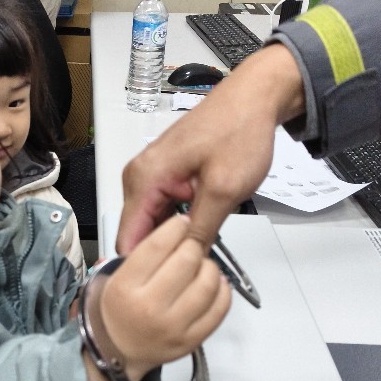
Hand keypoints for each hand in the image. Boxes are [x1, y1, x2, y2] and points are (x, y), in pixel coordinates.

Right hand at [82, 215, 230, 380]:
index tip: (181, 223)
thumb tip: (172, 229)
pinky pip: (220, 308)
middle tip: (191, 245)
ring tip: (201, 266)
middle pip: (187, 259)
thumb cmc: (117, 312)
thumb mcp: (112, 278)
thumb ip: (138, 253)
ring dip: (209, 266)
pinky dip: (222, 289)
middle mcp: (149, 307)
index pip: (158, 244)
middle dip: (193, 245)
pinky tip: (213, 285)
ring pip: (209, 282)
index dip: (176, 227)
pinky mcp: (192, 340)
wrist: (119, 354)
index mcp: (126, 287)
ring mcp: (174, 326)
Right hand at [116, 44, 304, 253]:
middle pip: (138, 235)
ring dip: (174, 241)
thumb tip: (185, 261)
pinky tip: (202, 229)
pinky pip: (163, 212)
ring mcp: (152, 175)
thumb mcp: (224, 189)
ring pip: (153, 225)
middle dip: (162, 255)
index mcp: (144, 179)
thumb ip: (200, 230)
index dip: (146, 267)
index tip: (168, 282)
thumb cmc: (239, 129)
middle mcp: (140, 176)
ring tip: (201, 247)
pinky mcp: (166, 176)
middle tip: (194, 266)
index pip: (126, 240)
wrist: (254, 99)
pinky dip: (180, 226)